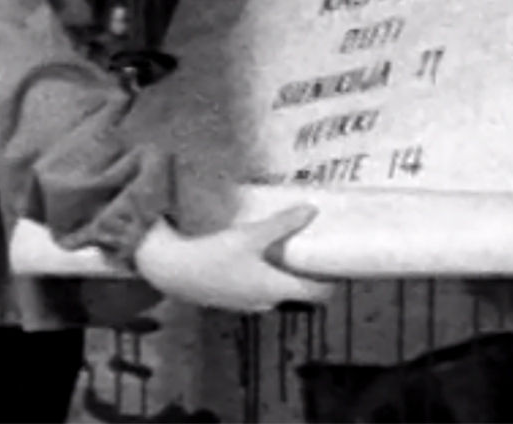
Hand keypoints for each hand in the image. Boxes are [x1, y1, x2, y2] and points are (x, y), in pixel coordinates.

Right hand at [132, 205, 335, 312]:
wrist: (173, 271)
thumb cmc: (214, 255)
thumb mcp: (250, 236)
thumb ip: (282, 224)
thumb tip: (312, 210)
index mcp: (277, 288)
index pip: (318, 293)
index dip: (332, 279)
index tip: (339, 260)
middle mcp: (267, 301)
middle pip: (299, 290)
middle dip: (308, 270)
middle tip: (313, 245)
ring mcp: (248, 303)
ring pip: (277, 288)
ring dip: (284, 271)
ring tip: (286, 245)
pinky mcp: (232, 298)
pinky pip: (258, 287)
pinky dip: (264, 273)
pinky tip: (255, 254)